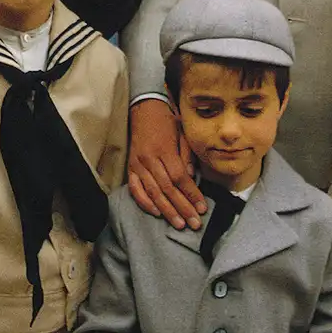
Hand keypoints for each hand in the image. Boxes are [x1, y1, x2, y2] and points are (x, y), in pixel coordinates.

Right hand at [128, 97, 205, 230]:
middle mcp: (149, 159)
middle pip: (167, 189)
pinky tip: (156, 213)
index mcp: (164, 149)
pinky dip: (145, 202)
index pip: (180, 177)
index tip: (202, 208)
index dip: (191, 194)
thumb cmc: (167, 121)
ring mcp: (137, 164)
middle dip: (182, 208)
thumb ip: (187, 156)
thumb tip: (192, 178)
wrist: (143, 108)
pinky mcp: (130, 167)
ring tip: (179, 224)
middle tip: (194, 223)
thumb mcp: (182, 132)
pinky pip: (135, 189)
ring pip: (153, 192)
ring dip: (167, 210)